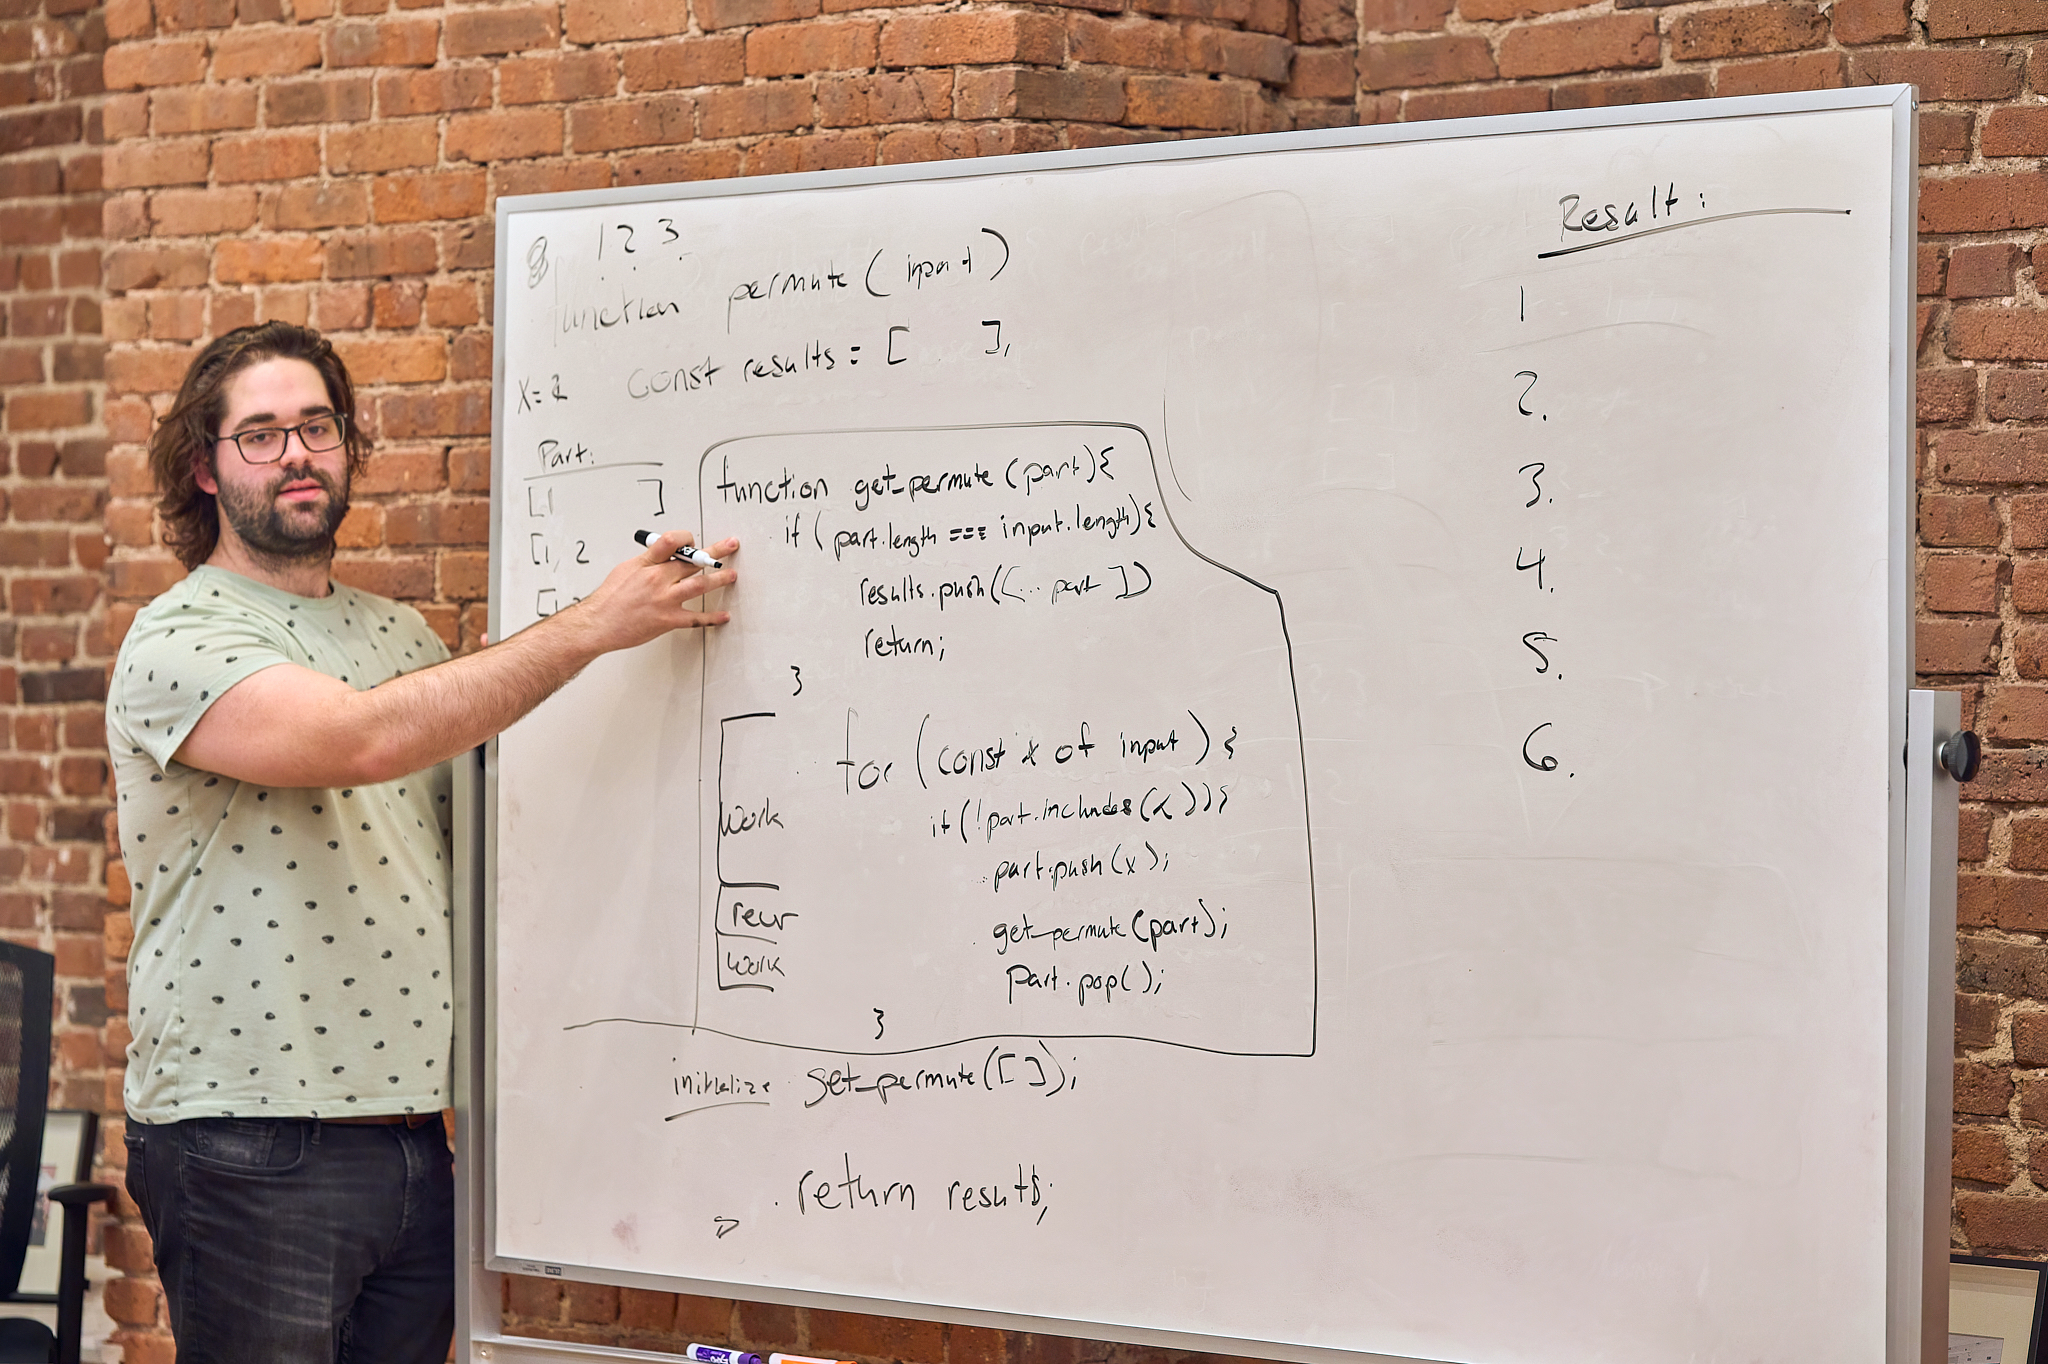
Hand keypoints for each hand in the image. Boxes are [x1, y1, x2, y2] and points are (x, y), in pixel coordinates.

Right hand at [564, 531, 738, 654]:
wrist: (598, 624)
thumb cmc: (609, 599)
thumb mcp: (625, 570)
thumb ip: (647, 562)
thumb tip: (663, 555)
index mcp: (646, 564)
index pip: (672, 541)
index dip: (687, 538)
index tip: (695, 542)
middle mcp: (658, 579)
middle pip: (693, 561)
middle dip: (715, 552)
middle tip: (731, 546)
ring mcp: (664, 600)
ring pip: (700, 585)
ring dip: (719, 579)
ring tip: (731, 574)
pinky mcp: (668, 620)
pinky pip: (695, 618)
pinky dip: (712, 617)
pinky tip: (724, 616)